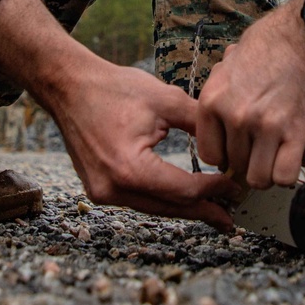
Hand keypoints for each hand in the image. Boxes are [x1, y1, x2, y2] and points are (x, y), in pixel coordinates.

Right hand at [55, 57, 237, 228]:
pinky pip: (139, 201)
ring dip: (184, 209)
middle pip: (170, 208)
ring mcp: (103, 192)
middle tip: (231, 217)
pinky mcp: (99, 189)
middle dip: (204, 211)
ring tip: (213, 211)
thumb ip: (200, 124)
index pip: (184, 190)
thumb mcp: (166, 100)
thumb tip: (230, 145)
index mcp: (130, 169)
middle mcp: (113, 188)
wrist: (69, 86)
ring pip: (155, 208)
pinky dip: (163, 199)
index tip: (236, 186)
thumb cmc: (113, 89)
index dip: (214, 190)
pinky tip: (182, 198)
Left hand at [196, 0, 304, 186]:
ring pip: (259, 178)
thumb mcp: (229, 64)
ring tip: (277, 154)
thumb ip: (219, 94)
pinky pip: (284, 176)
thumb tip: (215, 119)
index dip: (225, 155)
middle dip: (250, 160)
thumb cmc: (272, 46)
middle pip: (236, 166)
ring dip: (269, 172)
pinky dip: (288, 173)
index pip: (209, 154)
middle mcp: (235, 116)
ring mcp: (265, 127)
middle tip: (264, 146)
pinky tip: (292, 157)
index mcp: (213, 100)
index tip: (238, 149)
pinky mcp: (296, 133)